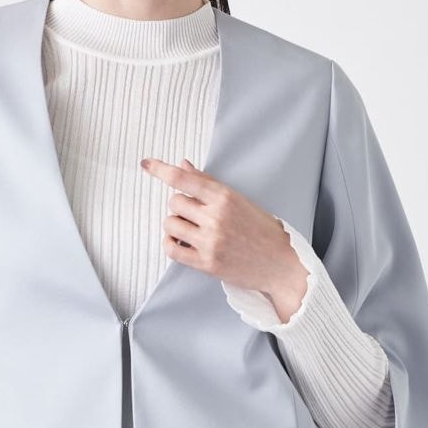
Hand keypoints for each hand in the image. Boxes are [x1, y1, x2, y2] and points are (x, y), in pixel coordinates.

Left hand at [139, 157, 309, 321]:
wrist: (281, 264)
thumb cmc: (262, 230)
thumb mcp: (239, 200)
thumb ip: (208, 183)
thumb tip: (182, 165)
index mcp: (225, 197)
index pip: (184, 179)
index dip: (160, 170)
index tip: (146, 164)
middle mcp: (216, 217)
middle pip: (174, 202)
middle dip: (180, 206)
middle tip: (194, 214)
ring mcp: (210, 241)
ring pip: (170, 224)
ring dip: (175, 225)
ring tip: (191, 230)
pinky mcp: (206, 263)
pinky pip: (171, 249)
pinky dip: (171, 243)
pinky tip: (181, 242)